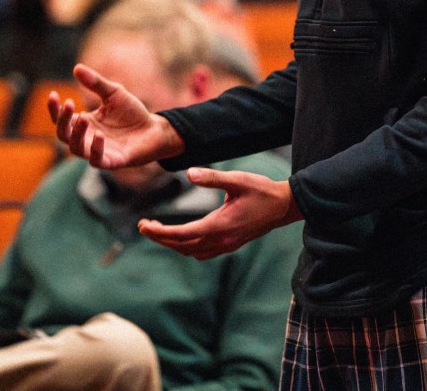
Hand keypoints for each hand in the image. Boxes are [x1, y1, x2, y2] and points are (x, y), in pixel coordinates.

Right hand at [48, 64, 184, 168]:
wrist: (154, 128)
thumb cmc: (131, 112)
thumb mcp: (114, 93)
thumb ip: (96, 83)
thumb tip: (76, 68)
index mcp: (84, 123)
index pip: (61, 119)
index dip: (54, 109)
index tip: (53, 94)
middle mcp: (86, 139)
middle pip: (63, 135)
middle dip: (63, 120)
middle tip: (70, 104)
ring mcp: (98, 151)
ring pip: (76, 149)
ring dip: (77, 134)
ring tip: (84, 117)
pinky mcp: (112, 161)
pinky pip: (97, 160)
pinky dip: (95, 149)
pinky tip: (99, 135)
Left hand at [138, 169, 302, 259]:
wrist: (283, 206)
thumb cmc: (261, 190)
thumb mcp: (238, 180)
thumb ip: (212, 178)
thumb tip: (189, 174)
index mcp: (219, 225)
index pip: (181, 235)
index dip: (159, 232)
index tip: (142, 225)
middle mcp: (221, 240)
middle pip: (182, 246)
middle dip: (160, 238)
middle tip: (143, 226)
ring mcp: (226, 245)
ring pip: (190, 252)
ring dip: (172, 244)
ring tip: (157, 230)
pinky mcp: (230, 244)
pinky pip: (202, 252)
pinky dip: (186, 247)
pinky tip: (182, 236)